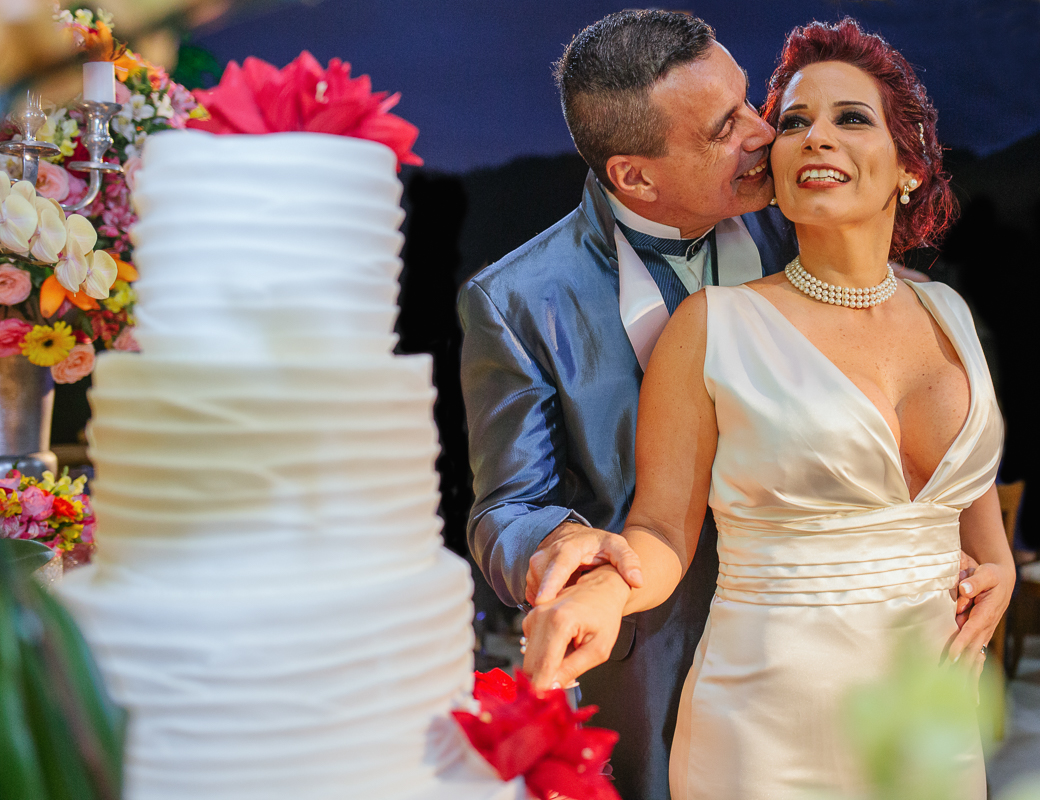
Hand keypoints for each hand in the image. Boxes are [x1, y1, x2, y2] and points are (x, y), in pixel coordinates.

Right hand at [522, 566, 630, 690]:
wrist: (601, 587)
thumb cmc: (605, 616)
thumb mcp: (598, 648)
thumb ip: (573, 669)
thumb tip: (551, 687)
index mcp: (559, 622)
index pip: (542, 666)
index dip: (541, 689)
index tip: (545, 705)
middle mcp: (541, 615)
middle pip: (531, 664)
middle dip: (543, 680)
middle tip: (564, 685)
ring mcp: (533, 614)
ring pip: (528, 657)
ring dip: (543, 668)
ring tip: (567, 661)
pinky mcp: (530, 617)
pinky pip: (530, 647)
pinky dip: (542, 656)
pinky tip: (560, 649)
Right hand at [526, 522, 642, 605]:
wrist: (575, 536)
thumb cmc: (597, 544)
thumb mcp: (617, 547)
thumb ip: (629, 562)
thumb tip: (637, 581)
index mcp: (567, 549)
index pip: (556, 569)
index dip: (548, 586)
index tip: (542, 602)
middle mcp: (546, 555)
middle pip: (542, 585)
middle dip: (552, 605)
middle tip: (569, 621)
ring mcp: (535, 565)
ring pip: (537, 592)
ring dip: (551, 605)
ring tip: (571, 610)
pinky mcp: (531, 576)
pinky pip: (534, 595)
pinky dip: (547, 603)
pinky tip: (563, 605)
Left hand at [948, 561, 1015, 685]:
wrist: (1002, 581)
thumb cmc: (991, 575)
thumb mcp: (986, 573)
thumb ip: (975, 580)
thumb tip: (965, 588)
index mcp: (985, 614)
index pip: (970, 632)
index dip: (960, 645)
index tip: (952, 658)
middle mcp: (985, 628)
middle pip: (974, 652)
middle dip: (964, 670)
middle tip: (953, 688)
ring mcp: (984, 635)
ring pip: (976, 660)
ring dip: (970, 679)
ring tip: (968, 701)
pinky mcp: (981, 637)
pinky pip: (976, 658)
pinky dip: (973, 674)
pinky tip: (971, 693)